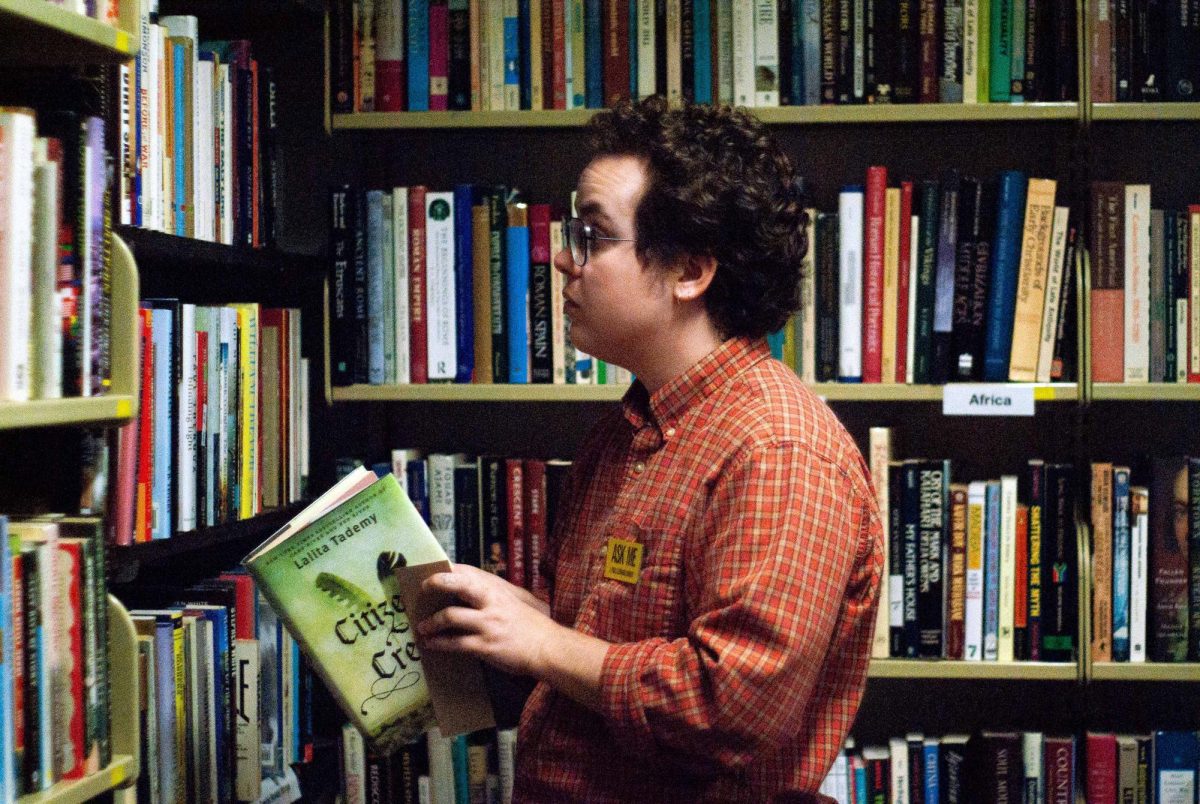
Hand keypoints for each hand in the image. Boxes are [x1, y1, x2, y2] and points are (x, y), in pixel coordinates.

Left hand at [415, 564, 560, 677]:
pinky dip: (439, 644)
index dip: (446, 569)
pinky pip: (455, 643)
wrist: (547, 647)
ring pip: (450, 616)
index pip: (466, 571)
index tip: (431, 571)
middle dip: (436, 583)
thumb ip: (493, 593)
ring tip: (422, 627)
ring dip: (431, 623)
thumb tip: (466, 590)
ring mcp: (487, 623)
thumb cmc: (530, 624)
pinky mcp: (485, 645)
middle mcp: (490, 601)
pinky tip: (431, 644)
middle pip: (457, 584)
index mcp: (496, 588)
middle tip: (422, 589)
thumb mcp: (514, 599)